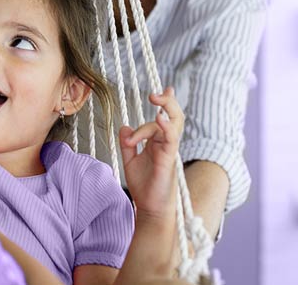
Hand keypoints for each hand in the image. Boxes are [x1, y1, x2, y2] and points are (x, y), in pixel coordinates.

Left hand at [120, 87, 184, 218]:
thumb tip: (124, 126)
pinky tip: (160, 119)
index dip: (166, 103)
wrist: (149, 207)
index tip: (164, 89)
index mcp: (158, 142)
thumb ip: (129, 143)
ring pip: (172, 124)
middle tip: (153, 93)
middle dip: (167, 102)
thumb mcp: (130, 160)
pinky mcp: (168, 160)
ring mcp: (169, 151)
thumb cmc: (144, 185)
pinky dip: (166, 128)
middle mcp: (166, 144)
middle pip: (173, 117)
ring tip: (154, 100)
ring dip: (163, 111)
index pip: (163, 118)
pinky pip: (171, 141)